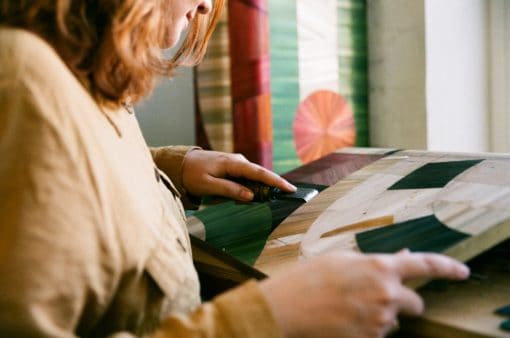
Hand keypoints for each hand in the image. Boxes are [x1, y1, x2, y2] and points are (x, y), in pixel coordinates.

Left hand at [181, 150, 295, 200]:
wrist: (180, 163)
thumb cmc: (192, 174)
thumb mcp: (208, 185)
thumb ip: (229, 189)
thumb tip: (250, 196)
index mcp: (232, 164)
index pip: (259, 173)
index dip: (276, 181)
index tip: (290, 188)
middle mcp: (238, 160)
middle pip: (261, 174)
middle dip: (275, 184)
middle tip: (290, 194)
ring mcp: (236, 163)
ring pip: (255, 176)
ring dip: (264, 186)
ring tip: (276, 195)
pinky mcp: (233, 167)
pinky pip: (248, 177)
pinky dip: (255, 185)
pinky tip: (257, 193)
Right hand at [259, 250, 468, 337]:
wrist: (286, 308)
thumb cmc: (310, 277)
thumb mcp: (343, 259)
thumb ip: (377, 261)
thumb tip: (402, 258)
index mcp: (381, 267)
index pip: (425, 265)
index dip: (447, 267)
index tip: (462, 272)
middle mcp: (386, 295)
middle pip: (416, 304)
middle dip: (404, 301)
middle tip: (379, 296)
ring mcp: (379, 321)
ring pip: (394, 320)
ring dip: (381, 314)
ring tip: (348, 306)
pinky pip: (378, 334)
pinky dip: (367, 328)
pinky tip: (344, 319)